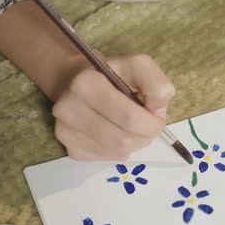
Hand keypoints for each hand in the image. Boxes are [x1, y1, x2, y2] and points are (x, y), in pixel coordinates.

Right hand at [51, 54, 174, 160]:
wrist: (76, 82)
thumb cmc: (111, 74)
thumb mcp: (137, 66)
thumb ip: (155, 83)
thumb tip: (157, 110)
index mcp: (86, 84)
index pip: (129, 117)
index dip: (152, 122)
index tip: (157, 115)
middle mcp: (69, 109)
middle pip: (124, 140)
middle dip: (146, 135)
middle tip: (149, 125)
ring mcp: (67, 132)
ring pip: (118, 153)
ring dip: (135, 143)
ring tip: (133, 127)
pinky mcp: (71, 149)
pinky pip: (108, 158)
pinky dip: (120, 150)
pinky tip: (117, 133)